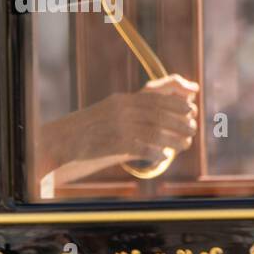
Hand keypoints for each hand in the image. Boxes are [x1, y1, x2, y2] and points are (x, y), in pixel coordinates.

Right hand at [40, 74, 198, 177]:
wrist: (62, 140)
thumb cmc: (89, 129)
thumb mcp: (110, 111)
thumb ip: (133, 109)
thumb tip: (159, 114)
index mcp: (121, 100)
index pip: (156, 97)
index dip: (177, 103)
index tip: (190, 109)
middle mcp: (121, 111)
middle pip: (159, 114)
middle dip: (180, 122)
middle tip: (192, 130)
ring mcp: (117, 127)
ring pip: (155, 131)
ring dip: (174, 139)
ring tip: (184, 144)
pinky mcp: (112, 144)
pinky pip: (142, 148)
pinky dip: (156, 152)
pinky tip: (163, 156)